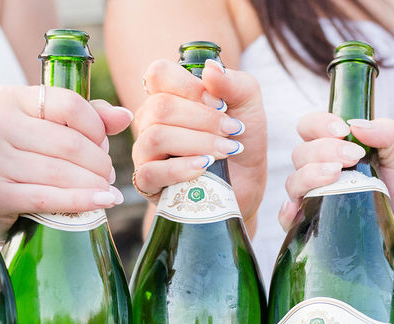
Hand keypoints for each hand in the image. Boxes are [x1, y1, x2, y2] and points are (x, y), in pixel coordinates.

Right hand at [0, 85, 132, 237]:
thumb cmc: (24, 155)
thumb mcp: (48, 126)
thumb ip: (86, 116)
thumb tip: (124, 116)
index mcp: (10, 99)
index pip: (70, 105)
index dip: (97, 128)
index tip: (103, 146)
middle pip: (70, 143)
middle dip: (99, 162)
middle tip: (107, 175)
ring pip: (61, 172)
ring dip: (95, 184)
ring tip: (106, 190)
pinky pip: (48, 198)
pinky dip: (81, 201)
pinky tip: (103, 202)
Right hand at [131, 58, 266, 227]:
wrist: (245, 185)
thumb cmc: (240, 140)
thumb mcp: (248, 104)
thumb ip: (233, 83)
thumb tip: (210, 69)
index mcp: (168, 94)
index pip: (158, 74)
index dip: (190, 86)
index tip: (221, 103)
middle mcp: (150, 120)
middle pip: (161, 107)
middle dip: (204, 120)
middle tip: (234, 131)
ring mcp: (145, 151)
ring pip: (156, 137)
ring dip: (197, 143)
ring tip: (226, 152)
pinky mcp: (147, 183)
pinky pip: (151, 172)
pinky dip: (181, 168)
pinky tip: (204, 167)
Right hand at [281, 112, 393, 310]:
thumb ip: (386, 133)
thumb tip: (355, 125)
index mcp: (337, 150)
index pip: (310, 127)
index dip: (319, 125)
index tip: (342, 131)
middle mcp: (321, 173)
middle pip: (300, 153)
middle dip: (323, 151)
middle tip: (353, 159)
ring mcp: (313, 200)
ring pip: (292, 182)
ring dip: (309, 175)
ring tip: (336, 178)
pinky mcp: (312, 228)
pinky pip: (287, 218)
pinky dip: (288, 212)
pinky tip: (299, 209)